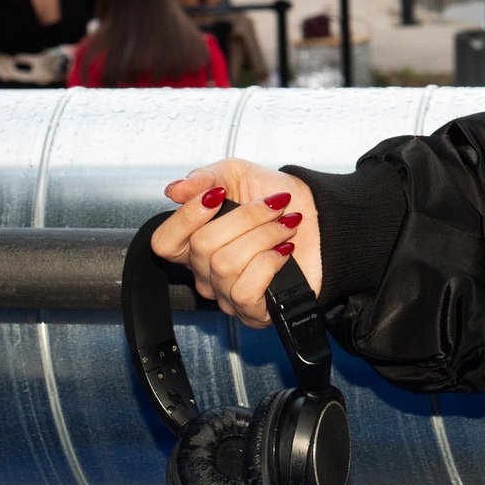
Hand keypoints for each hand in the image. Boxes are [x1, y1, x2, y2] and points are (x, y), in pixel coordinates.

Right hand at [152, 159, 319, 328]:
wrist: (321, 214)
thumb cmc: (275, 196)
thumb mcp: (237, 174)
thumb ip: (204, 178)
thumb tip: (175, 190)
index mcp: (194, 242)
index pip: (163, 243)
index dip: (186, 217)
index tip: (218, 194)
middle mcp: (205, 272)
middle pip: (202, 247)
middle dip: (247, 217)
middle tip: (274, 206)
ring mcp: (227, 294)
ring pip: (226, 265)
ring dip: (266, 235)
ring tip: (287, 225)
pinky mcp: (254, 309)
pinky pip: (245, 291)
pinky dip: (270, 263)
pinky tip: (284, 252)